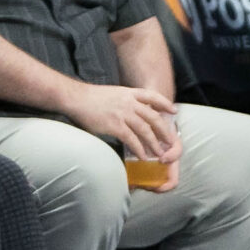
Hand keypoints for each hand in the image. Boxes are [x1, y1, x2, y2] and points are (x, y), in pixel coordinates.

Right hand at [63, 83, 180, 162]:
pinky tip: (142, 157)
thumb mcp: (112, 93)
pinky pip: (132, 139)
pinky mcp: (115, 125)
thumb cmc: (90, 97)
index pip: (152, 96)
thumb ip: (124, 101)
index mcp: (129, 93)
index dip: (165, 104)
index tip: (173, 111)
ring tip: (159, 154)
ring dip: (154, 144)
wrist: (76, 98)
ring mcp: (123, 114)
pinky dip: (139, 149)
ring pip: (145, 130)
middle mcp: (129, 102)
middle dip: (164, 131)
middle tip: (170, 141)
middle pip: (153, 117)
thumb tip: (131, 111)